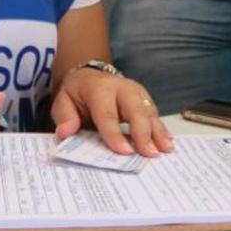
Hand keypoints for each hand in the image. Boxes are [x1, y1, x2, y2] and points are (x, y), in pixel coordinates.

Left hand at [51, 68, 173, 156]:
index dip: (115, 133)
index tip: (124, 151)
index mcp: (99, 89)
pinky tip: (167, 143)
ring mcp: (136, 93)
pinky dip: (161, 129)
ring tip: (165, 149)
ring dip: (158, 131)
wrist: (90, 77)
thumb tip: (65, 133)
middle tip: (149, 153)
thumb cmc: (77, 94)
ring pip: (149, 111)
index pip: (107, 113)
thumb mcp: (63, 101)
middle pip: (136, 109)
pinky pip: (154, 114)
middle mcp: (122, 88)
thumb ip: (64, 117)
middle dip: (143, 132)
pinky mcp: (145, 99)